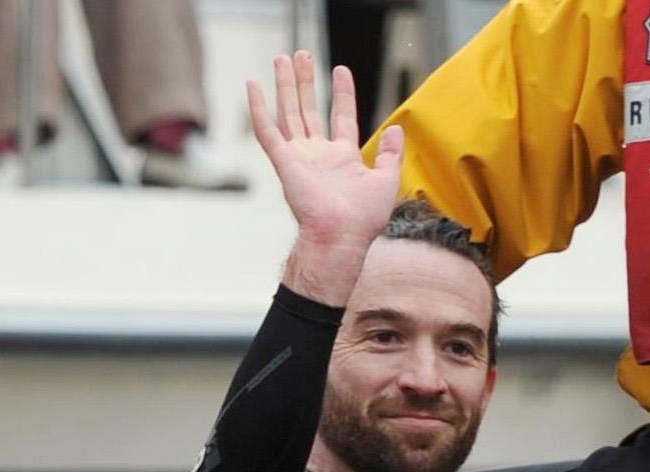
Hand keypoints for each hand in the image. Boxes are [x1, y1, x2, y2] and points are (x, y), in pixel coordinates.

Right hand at [248, 52, 403, 302]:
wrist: (341, 237)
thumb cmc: (364, 219)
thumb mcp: (387, 180)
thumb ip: (391, 154)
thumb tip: (396, 129)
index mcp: (343, 159)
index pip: (341, 117)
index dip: (341, 94)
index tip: (340, 70)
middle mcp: (319, 155)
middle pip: (309, 110)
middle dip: (305, 82)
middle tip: (301, 55)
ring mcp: (300, 157)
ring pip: (289, 113)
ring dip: (285, 85)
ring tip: (283, 58)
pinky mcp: (284, 162)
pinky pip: (267, 131)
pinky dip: (258, 108)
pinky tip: (253, 86)